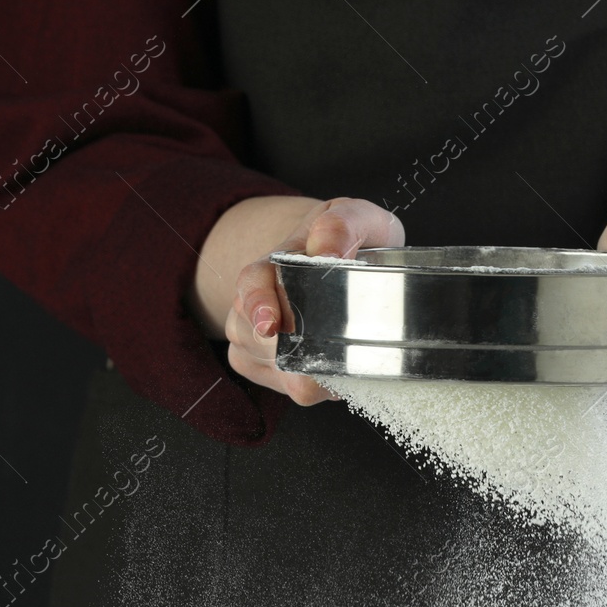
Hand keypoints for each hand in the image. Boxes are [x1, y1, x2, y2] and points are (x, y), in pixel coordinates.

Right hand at [194, 196, 405, 406]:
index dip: (258, 305)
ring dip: (316, 367)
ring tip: (344, 344)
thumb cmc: (348, 242)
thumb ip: (341, 224)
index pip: (251, 286)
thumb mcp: (355, 217)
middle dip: (301, 346)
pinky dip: (320, 383)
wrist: (341, 261)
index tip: (271, 324)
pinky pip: (292, 390)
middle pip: (260, 339)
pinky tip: (334, 362)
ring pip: (278, 370)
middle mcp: (253, 307)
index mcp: (269, 267)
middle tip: (345, 339)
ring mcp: (254, 341)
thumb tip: (327, 251)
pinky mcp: (265, 370)